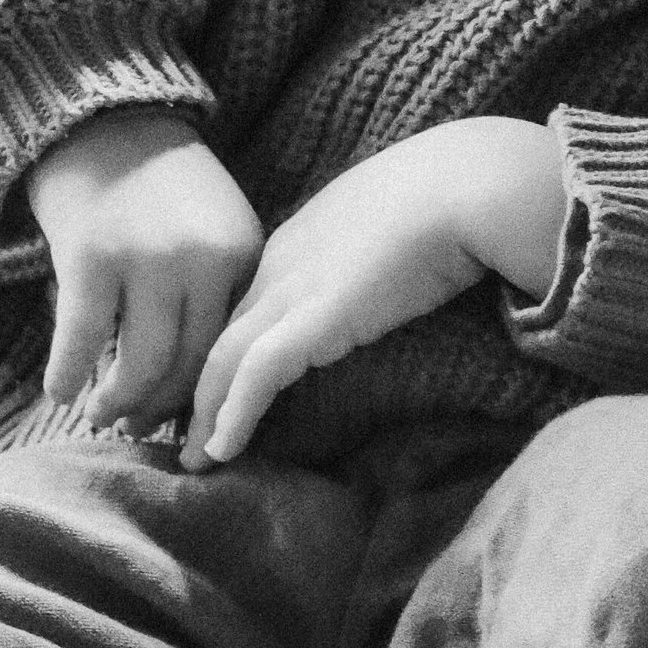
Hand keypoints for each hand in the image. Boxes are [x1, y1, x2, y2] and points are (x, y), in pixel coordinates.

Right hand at [27, 112, 263, 432]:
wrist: (100, 116)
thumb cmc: (160, 182)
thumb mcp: (216, 226)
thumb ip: (218, 289)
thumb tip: (205, 378)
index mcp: (240, 255)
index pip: (230, 347)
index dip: (206, 394)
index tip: (190, 423)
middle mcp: (199, 261)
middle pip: (187, 364)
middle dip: (161, 408)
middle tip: (140, 429)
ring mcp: (144, 260)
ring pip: (139, 362)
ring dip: (117, 401)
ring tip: (102, 416)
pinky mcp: (88, 257)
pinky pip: (79, 338)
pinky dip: (67, 373)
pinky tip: (59, 394)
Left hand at [184, 116, 568, 466]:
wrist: (461, 187)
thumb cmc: (446, 198)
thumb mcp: (389, 226)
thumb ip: (369, 255)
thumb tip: (388, 279)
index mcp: (297, 243)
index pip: (246, 309)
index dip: (228, 355)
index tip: (216, 394)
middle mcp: (280, 266)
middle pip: (221, 335)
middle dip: (199, 389)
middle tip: (185, 435)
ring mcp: (292, 290)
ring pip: (224, 359)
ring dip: (206, 414)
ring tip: (196, 459)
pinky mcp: (313, 319)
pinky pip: (255, 375)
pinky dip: (233, 415)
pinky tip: (224, 450)